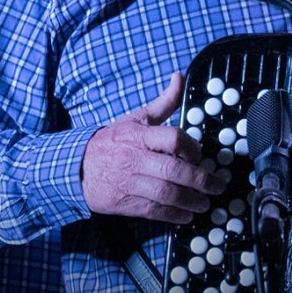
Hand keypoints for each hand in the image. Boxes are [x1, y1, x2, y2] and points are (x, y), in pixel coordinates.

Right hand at [81, 73, 226, 224]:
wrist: (74, 167)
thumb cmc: (111, 142)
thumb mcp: (136, 118)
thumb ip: (163, 102)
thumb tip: (178, 78)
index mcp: (138, 136)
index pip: (171, 138)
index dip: (191, 147)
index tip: (200, 155)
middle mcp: (133, 158)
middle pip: (173, 170)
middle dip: (200, 180)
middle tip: (217, 186)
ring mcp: (127, 182)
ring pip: (165, 193)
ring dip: (190, 201)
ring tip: (204, 203)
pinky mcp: (122, 202)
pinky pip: (152, 211)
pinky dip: (173, 215)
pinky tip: (186, 215)